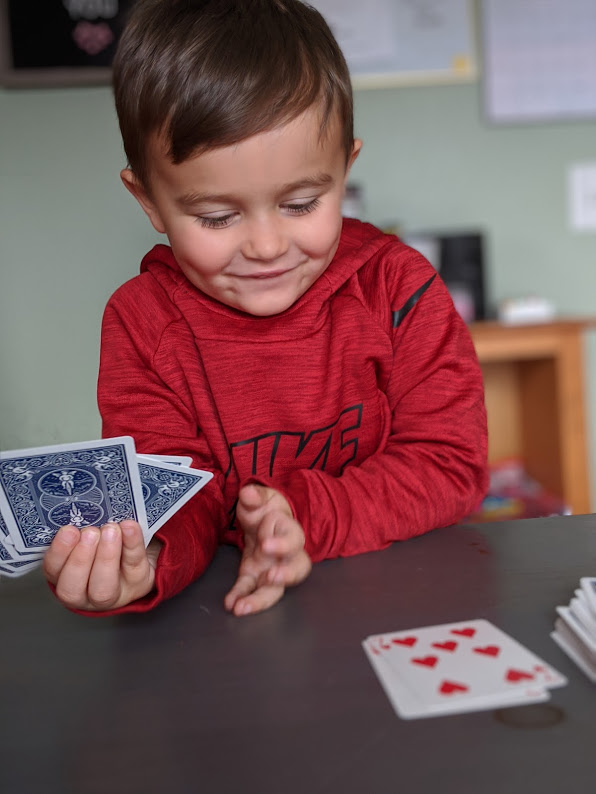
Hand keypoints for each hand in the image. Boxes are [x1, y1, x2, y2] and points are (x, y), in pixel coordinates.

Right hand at [43, 520, 160, 610]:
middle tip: (90, 532)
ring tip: (110, 530)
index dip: (58, 552)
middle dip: (80, 559)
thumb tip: (80, 509)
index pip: (53, 570)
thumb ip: (80, 531)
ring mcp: (113, 594)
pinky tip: (130, 527)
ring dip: (105, 557)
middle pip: (72, 589)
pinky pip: (134, 567)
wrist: (139, 556)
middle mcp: (85, 594)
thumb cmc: (105, 544)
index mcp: (65, 578)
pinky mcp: (139, 584)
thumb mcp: (88, 538)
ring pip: (103, 587)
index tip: (68, 529)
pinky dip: (132, 545)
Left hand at [224, 484, 311, 616]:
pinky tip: (229, 604)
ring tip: (243, 607)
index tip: (266, 544)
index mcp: (290, 531)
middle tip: (269, 579)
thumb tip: (248, 494)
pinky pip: (250, 590)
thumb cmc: (265, 508)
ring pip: (275, 589)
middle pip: (296, 569)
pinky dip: (240, 597)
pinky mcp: (255, 577)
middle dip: (285, 577)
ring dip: (260, 600)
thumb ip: (255, 496)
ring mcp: (272, 569)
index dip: (282, 544)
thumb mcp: (261, 498)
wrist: (260, 520)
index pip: (293, 539)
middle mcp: (286, 555)